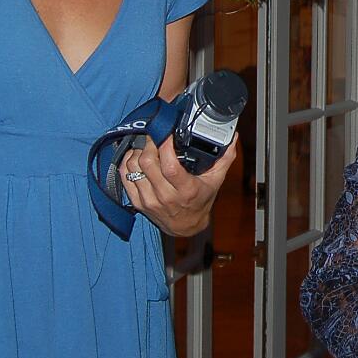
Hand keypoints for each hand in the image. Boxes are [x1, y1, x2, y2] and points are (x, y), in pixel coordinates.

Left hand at [121, 136, 237, 237]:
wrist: (186, 226)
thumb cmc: (201, 200)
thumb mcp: (216, 180)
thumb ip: (225, 157)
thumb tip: (232, 137)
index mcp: (186, 190)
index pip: (170, 165)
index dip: (164, 144)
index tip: (166, 131)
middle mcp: (166, 197)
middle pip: (148, 163)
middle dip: (149, 143)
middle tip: (155, 134)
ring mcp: (149, 200)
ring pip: (133, 168)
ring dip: (137, 151)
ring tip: (146, 144)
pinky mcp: (138, 202)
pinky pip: (125, 177)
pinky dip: (128, 163)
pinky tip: (136, 156)